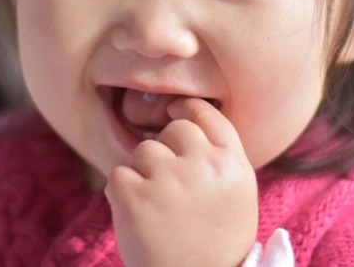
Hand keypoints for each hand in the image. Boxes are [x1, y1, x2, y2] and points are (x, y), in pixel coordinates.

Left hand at [105, 97, 257, 266]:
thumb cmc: (216, 245)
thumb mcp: (236, 197)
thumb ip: (218, 160)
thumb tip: (188, 120)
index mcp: (233, 166)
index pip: (209, 116)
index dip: (189, 108)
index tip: (175, 108)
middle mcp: (203, 166)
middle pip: (175, 129)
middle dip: (167, 149)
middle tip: (168, 184)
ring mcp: (168, 179)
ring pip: (144, 150)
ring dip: (143, 173)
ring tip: (156, 207)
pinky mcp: (135, 197)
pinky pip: (118, 175)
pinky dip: (121, 193)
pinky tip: (137, 216)